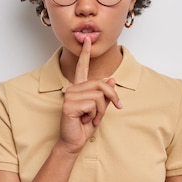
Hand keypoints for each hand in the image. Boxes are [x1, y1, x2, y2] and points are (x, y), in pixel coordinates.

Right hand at [57, 38, 121, 153]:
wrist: (73, 142)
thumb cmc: (84, 127)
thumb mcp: (100, 110)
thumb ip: (105, 96)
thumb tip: (113, 80)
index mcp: (79, 88)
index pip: (82, 68)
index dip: (85, 54)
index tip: (87, 40)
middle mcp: (73, 89)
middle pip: (101, 84)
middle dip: (112, 98)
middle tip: (111, 111)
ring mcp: (69, 95)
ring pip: (99, 96)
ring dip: (101, 111)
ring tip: (91, 119)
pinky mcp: (69, 104)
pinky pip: (93, 105)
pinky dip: (94, 115)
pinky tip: (85, 120)